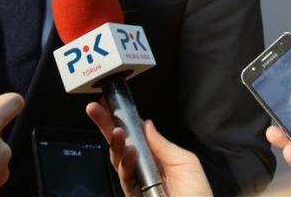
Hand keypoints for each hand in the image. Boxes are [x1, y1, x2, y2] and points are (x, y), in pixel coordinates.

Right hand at [86, 101, 212, 196]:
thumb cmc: (196, 192)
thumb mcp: (185, 161)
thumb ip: (162, 144)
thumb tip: (145, 123)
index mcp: (156, 156)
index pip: (135, 135)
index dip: (123, 119)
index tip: (110, 103)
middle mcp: (143, 167)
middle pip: (121, 144)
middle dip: (107, 125)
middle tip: (94, 108)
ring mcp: (137, 182)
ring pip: (118, 159)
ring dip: (115, 142)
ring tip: (116, 129)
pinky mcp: (132, 195)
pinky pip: (125, 177)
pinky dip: (126, 163)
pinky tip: (130, 151)